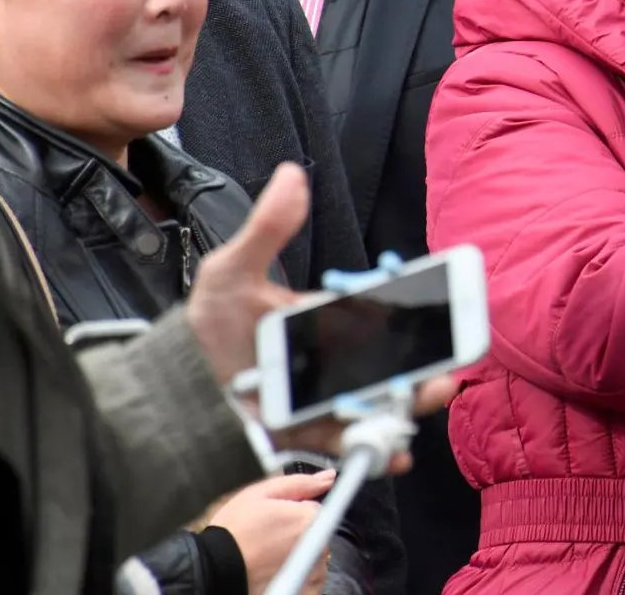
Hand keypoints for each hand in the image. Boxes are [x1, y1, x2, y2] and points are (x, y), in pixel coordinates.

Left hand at [190, 164, 460, 468]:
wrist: (176, 389)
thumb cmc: (210, 326)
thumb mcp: (233, 271)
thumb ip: (268, 228)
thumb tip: (293, 174)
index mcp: (333, 321)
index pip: (388, 317)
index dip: (423, 316)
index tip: (447, 308)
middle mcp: (341, 362)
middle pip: (398, 365)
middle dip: (429, 368)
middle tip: (444, 371)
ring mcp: (332, 401)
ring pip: (384, 406)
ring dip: (411, 407)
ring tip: (421, 402)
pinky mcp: (316, 437)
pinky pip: (355, 445)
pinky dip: (380, 450)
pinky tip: (394, 450)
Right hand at [208, 472, 332, 593]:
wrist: (213, 569)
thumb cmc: (233, 531)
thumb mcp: (261, 494)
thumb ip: (300, 484)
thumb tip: (329, 477)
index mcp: (309, 518)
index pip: (315, 509)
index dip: (293, 511)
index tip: (274, 519)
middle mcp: (317, 545)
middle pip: (317, 532)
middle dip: (297, 531)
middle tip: (267, 536)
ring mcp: (312, 571)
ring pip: (314, 555)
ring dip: (298, 553)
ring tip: (268, 555)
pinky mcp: (304, 590)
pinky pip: (311, 579)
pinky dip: (299, 575)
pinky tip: (275, 570)